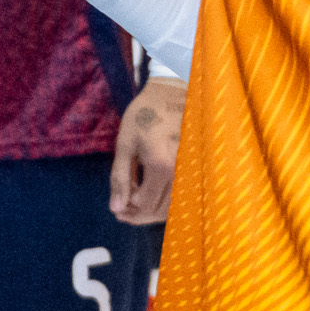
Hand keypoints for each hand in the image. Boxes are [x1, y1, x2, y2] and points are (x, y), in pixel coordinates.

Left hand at [112, 74, 183, 224]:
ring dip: (152, 211)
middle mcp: (179, 172)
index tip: (117, 208)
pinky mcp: (193, 169)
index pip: (144, 205)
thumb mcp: (125, 145)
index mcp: (160, 165)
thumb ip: (120, 178)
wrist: (170, 95)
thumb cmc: (143, 116)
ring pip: (172, 207)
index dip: (127, 211)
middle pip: (159, 211)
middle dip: (138, 215)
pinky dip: (163, 202)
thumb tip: (115, 208)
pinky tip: (150, 194)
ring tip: (134, 202)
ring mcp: (189, 171)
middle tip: (121, 208)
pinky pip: (179, 196)